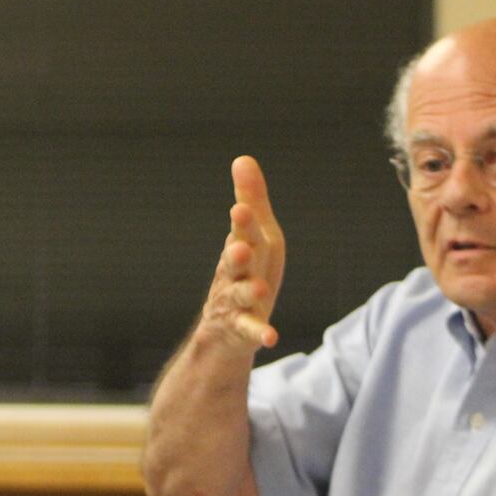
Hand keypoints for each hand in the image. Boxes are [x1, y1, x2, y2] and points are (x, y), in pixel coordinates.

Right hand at [200, 156, 285, 351]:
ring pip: (239, 295)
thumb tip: (243, 158)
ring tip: (259, 290)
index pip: (243, 232)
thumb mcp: (255, 236)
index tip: (241, 207)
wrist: (223, 329)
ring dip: (248, 291)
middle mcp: (233, 274)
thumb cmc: (246, 272)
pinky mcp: (242, 329)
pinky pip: (250, 331)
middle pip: (236, 262)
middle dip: (237, 253)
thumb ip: (251, 200)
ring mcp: (235, 303)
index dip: (243, 222)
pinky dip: (259, 333)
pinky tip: (271, 337)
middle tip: (240, 247)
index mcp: (241, 248)